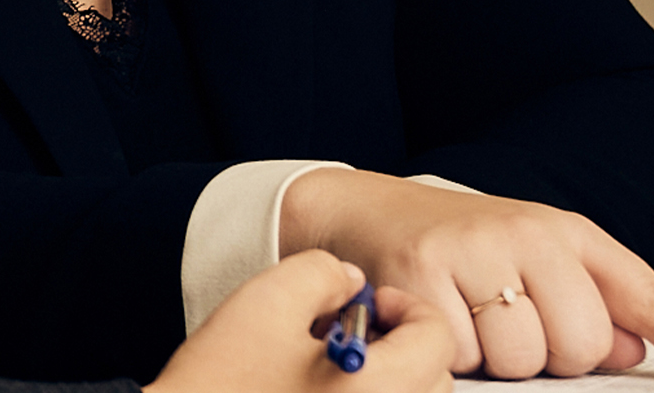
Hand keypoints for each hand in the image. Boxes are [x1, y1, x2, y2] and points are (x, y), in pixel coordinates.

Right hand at [147, 251, 453, 392]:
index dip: (403, 306)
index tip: (365, 301)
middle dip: (400, 342)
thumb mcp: (266, 301)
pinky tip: (317, 388)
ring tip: (328, 360)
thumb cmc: (219, 383)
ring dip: (389, 374)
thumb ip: (322, 272)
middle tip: (346, 327)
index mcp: (378, 387)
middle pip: (433, 377)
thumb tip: (351, 281)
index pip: (435, 337)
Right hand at [280, 168, 653, 382]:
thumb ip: (591, 304)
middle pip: (581, 346)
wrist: (366, 210)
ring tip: (470, 319)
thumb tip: (632, 350)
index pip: (640, 291)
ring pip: (523, 358)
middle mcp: (526, 234)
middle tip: (512, 325)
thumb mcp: (532, 259)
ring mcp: (475, 251)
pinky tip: (438, 318)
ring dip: (496, 358)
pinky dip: (450, 354)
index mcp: (564, 232)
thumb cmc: (455, 241)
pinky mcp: (424, 275)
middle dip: (550, 356)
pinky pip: (465, 356)